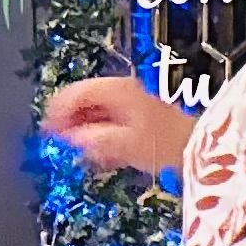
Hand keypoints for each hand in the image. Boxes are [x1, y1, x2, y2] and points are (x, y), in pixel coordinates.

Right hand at [43, 77, 194, 179]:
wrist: (200, 147)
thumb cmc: (163, 143)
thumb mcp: (122, 144)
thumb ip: (91, 140)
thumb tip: (69, 140)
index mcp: (115, 91)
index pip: (73, 93)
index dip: (55, 113)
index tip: (45, 135)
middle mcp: (120, 92)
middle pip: (81, 102)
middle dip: (68, 124)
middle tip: (58, 147)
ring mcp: (129, 104)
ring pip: (93, 114)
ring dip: (83, 133)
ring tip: (79, 153)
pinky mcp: (136, 118)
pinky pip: (107, 124)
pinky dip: (99, 137)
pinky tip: (99, 155)